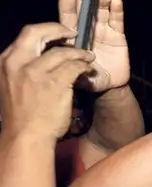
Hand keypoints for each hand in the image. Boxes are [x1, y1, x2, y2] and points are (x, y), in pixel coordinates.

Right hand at [0, 23, 94, 140]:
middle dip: (59, 30)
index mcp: (6, 62)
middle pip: (39, 33)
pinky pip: (73, 67)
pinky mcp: (53, 83)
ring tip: (88, 57)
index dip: (45, 30)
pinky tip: (88, 70)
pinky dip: (83, 67)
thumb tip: (43, 56)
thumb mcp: (11, 85)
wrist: (27, 136)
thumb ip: (22, 68)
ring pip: (62, 52)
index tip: (58, 33)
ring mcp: (35, 72)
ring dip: (78, 53)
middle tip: (74, 35)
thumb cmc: (22, 116)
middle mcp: (17, 63)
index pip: (26, 35)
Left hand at [58, 0, 127, 91]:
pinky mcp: (117, 34)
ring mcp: (102, 30)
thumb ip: (72, 69)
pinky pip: (117, 19)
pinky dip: (117, 9)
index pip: (68, 16)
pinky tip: (116, 0)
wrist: (109, 87)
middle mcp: (87, 30)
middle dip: (83, 0)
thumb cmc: (89, 81)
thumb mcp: (75, 76)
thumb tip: (69, 62)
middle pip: (84, 9)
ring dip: (101, 0)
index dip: (67, 4)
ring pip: (100, 10)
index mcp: (73, 36)